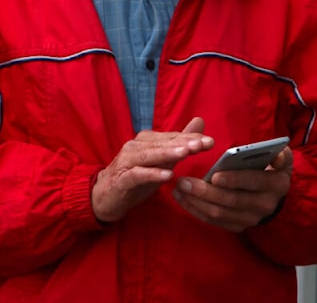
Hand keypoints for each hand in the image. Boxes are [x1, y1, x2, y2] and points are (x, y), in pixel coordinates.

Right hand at [91, 117, 213, 222]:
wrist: (106, 196)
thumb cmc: (136, 176)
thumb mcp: (161, 161)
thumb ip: (179, 142)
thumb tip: (200, 121)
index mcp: (146, 140)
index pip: (172, 137)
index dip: (191, 138)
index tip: (211, 141)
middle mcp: (136, 146)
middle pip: (163, 143)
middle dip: (184, 143)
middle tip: (203, 144)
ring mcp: (127, 161)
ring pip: (150, 155)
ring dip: (168, 153)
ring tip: (186, 153)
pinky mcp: (122, 178)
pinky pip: (138, 174)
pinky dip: (152, 174)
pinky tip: (167, 175)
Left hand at [173, 146, 292, 231]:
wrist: (273, 194)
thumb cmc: (271, 168)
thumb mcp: (280, 158)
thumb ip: (280, 154)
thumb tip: (277, 155)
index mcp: (276, 184)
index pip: (255, 182)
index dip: (235, 180)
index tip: (215, 175)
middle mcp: (265, 205)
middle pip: (232, 200)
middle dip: (206, 191)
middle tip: (184, 181)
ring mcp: (250, 219)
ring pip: (220, 213)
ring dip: (196, 201)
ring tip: (179, 188)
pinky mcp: (237, 226)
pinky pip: (213, 221)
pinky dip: (196, 210)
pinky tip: (182, 198)